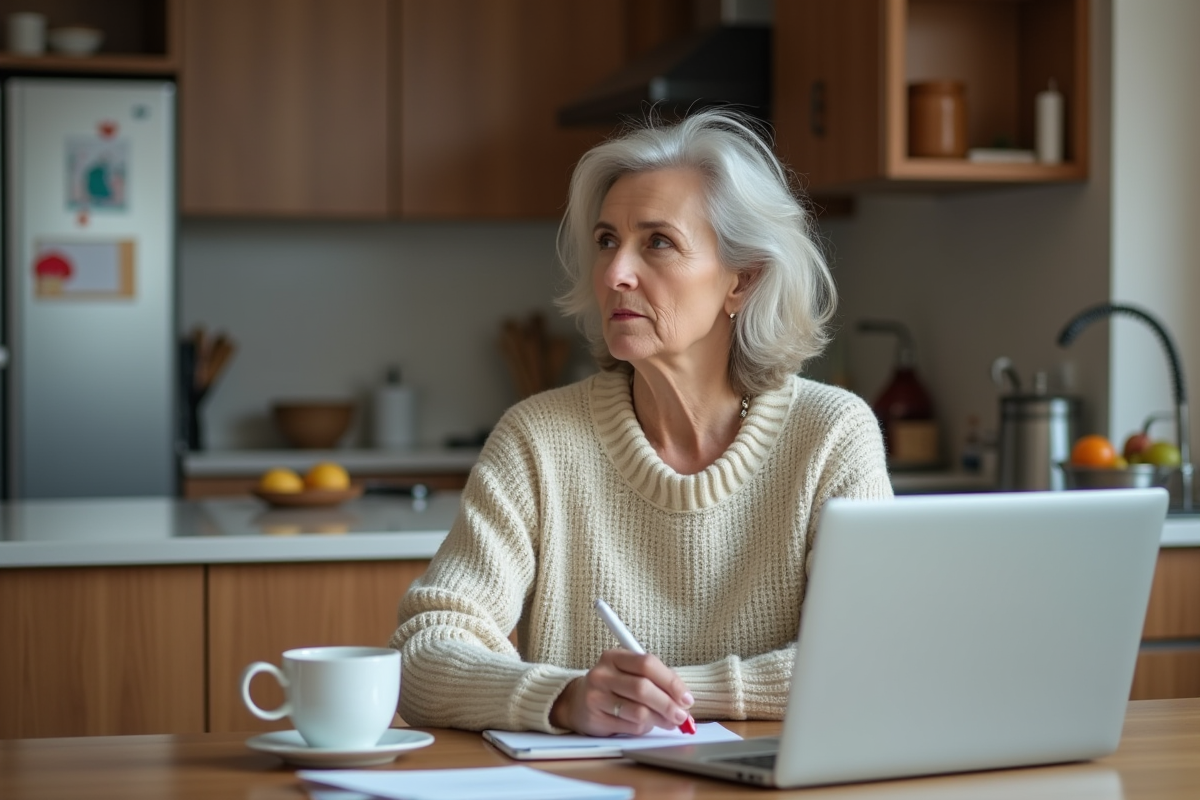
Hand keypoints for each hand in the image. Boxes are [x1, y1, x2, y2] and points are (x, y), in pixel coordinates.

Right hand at [550, 649, 693, 735]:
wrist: (578, 702)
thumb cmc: (614, 686)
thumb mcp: (631, 674)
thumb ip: (657, 681)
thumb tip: (684, 700)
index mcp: (614, 656)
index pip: (647, 664)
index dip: (671, 682)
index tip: (686, 698)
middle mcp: (602, 673)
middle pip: (643, 688)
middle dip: (668, 704)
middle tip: (681, 716)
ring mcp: (596, 696)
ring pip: (638, 711)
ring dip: (659, 720)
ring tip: (667, 722)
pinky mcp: (596, 718)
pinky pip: (630, 727)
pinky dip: (645, 728)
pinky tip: (646, 725)